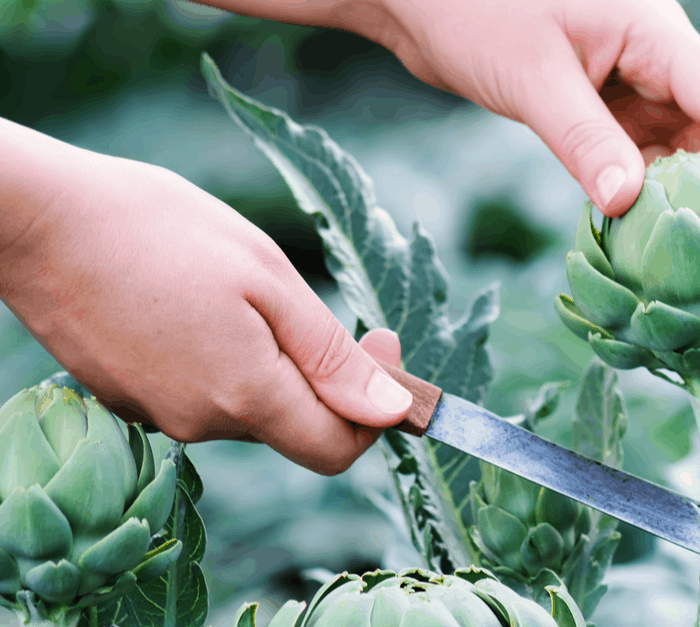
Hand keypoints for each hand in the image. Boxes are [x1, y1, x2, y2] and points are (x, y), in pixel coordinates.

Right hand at [0, 137, 412, 475]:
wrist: (36, 218)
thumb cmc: (158, 231)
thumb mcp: (267, 278)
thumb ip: (331, 356)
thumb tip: (391, 412)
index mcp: (244, 396)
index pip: (335, 450)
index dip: (375, 409)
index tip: (381, 340)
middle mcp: (199, 423)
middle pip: (292, 423)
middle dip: (321, 372)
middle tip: (307, 299)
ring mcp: (156, 412)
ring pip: (245, 403)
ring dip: (266, 357)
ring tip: (238, 287)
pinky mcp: (126, 394)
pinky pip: (199, 388)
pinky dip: (218, 354)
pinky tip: (194, 298)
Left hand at [370, 0, 699, 271]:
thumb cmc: (472, 7)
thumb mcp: (532, 75)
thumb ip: (584, 139)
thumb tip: (630, 207)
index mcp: (656, 34)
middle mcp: (657, 59)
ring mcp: (633, 86)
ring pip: (695, 158)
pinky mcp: (604, 111)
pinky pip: (649, 166)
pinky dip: (666, 209)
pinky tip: (687, 257)